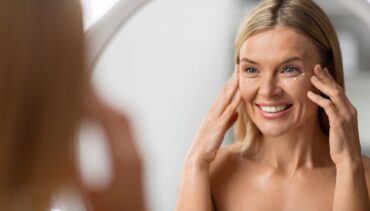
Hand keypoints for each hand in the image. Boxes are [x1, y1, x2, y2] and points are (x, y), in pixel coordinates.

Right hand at [82, 86, 144, 210]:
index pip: (112, 119)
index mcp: (127, 160)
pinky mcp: (140, 162)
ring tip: (90, 100)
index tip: (80, 89)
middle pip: (124, 116)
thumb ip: (74, 169)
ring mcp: (142, 157)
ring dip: (109, 107)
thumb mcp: (89, 194)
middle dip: (102, 100)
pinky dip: (114, 119)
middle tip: (83, 89)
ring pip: (128, 122)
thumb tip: (60, 145)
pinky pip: (129, 131)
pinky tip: (102, 121)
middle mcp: (139, 154)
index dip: (95, 102)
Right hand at [186, 66, 241, 168]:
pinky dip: (234, 101)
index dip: (230, 83)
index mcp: (213, 113)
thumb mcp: (219, 130)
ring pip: (226, 98)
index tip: (237, 72)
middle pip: (224, 92)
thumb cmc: (207, 145)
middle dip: (232, 79)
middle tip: (239, 66)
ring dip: (233, 86)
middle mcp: (213, 112)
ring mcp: (215, 117)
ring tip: (240, 74)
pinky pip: (228, 110)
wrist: (197, 157)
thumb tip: (236, 112)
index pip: (223, 94)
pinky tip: (240, 94)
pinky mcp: (218, 125)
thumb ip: (228, 120)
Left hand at [307, 64, 361, 166]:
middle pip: (337, 88)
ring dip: (322, 85)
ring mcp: (345, 115)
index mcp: (349, 109)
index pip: (339, 90)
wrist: (348, 158)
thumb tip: (324, 107)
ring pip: (334, 94)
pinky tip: (310, 95)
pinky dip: (319, 99)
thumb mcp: (337, 126)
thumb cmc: (341, 143)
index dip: (330, 79)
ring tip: (312, 78)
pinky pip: (329, 107)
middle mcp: (349, 110)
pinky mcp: (339, 122)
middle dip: (326, 77)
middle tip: (316, 67)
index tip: (322, 71)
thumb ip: (333, 115)